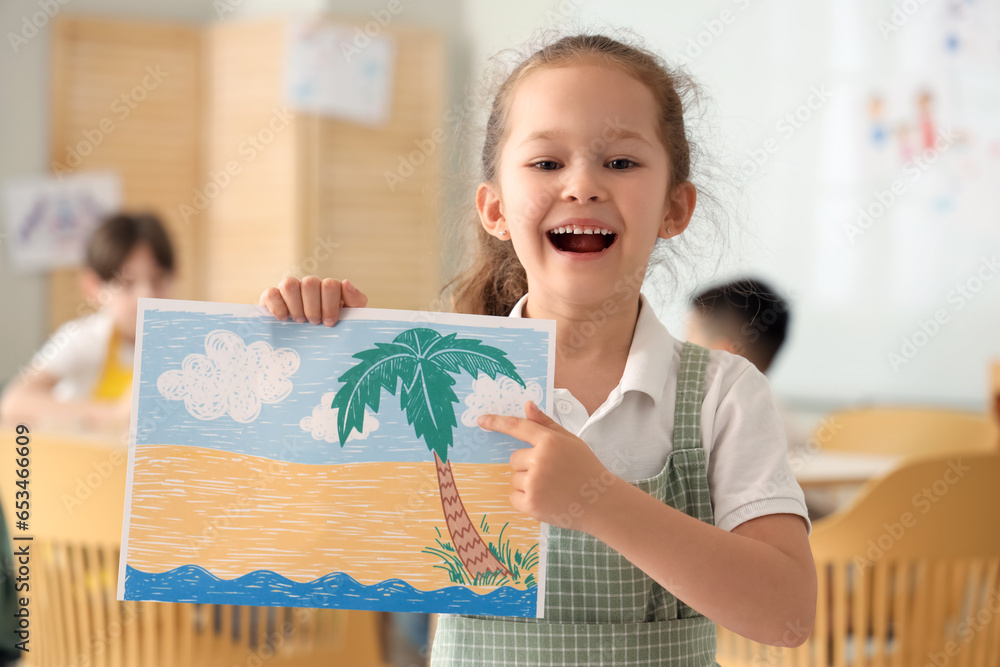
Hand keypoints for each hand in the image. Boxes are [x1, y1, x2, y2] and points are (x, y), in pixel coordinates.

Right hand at [259, 276, 367, 325]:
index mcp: (329, 289)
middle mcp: (309, 286)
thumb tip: (346, 283)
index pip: (330, 284)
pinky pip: (271, 293)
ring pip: (290, 284)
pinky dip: (277, 307)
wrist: (311, 348)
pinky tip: (283, 320)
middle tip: (314, 323)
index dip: (329, 304)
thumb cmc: (334, 330)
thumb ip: (355, 301)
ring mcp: (290, 290)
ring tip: (299, 321)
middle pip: (310, 283)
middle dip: (313, 307)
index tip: (329, 323)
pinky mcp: (272, 298)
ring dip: (296, 306)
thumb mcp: (350, 317)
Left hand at [478, 401, 617, 532]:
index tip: (481, 420)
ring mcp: (535, 483)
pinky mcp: (531, 504)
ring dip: (527, 483)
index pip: (517, 427)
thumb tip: (527, 406)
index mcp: (550, 441)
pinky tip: (546, 499)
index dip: (497, 422)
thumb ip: (546, 424)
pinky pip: (514, 497)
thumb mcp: (570, 441)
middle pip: (514, 458)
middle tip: (551, 474)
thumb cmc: (586, 468)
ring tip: (552, 488)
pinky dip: (525, 500)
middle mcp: (539, 460)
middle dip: (527, 465)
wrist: (601, 503)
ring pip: (515, 479)